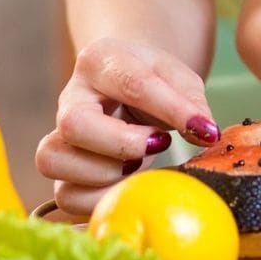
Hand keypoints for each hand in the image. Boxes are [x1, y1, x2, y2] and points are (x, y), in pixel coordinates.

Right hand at [35, 37, 217, 214]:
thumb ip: (191, 102)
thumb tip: (206, 134)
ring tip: (137, 165)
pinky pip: (65, 194)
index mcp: (101, 59)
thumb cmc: (153, 79)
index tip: (203, 129)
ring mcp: (59, 132)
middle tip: (157, 144)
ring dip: (105, 173)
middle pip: (74, 124)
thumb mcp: (179, 78)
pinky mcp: (61, 166)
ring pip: (54, 159)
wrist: (125, 82)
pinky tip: (127, 186)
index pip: (132, 83)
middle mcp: (71, 95)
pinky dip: (98, 199)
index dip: (170, 110)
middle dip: (122, 144)